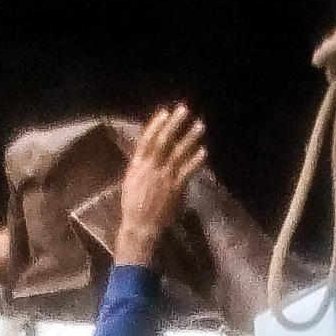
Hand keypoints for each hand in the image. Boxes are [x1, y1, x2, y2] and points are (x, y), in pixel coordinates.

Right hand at [113, 105, 210, 266]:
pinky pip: (187, 171)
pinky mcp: (175, 189)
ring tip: (199, 125)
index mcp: (137, 164)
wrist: (140, 226)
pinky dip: (196, 160)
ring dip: (190, 138)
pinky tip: (204, 151)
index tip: (166, 112)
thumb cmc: (134, 205)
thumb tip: (149, 155)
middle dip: (174, 124)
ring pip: (178, 153)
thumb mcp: (132, 181)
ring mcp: (164, 177)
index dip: (157, 124)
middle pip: (163, 141)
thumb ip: (142, 166)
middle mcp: (150, 167)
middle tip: (184, 110)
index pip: (147, 139)